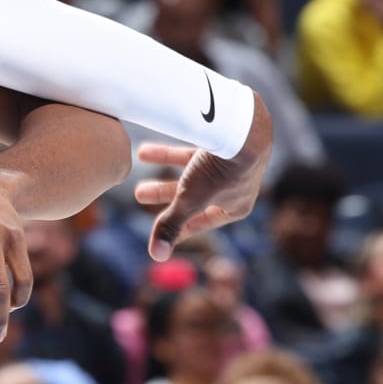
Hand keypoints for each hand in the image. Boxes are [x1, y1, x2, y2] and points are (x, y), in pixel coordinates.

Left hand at [133, 96, 272, 260]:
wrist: (243, 127)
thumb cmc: (219, 170)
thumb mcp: (190, 201)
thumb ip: (171, 225)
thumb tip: (157, 255)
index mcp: (237, 206)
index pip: (202, 221)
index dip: (179, 227)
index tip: (158, 228)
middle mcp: (238, 186)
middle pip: (194, 193)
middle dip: (165, 193)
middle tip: (139, 192)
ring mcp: (235, 161)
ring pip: (194, 166)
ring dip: (165, 160)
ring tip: (141, 153)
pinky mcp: (229, 139)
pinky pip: (198, 145)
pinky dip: (176, 145)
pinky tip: (157, 140)